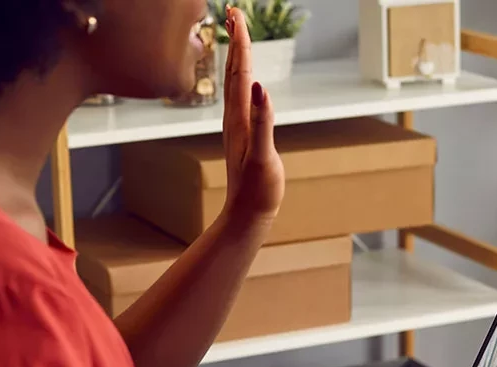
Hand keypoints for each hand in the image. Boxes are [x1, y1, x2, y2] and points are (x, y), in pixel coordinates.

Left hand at [221, 6, 284, 230]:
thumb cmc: (258, 190)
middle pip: (235, 70)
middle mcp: (235, 117)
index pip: (241, 72)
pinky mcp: (242, 134)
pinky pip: (241, 97)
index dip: (241, 42)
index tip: (237, 14)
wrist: (247, 215)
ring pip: (236, 81)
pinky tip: (246, 76)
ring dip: (237, 55)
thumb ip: (262, 122)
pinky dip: (243, 78)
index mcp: (240, 118)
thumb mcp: (263, 156)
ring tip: (236, 34)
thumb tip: (261, 88)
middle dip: (235, 40)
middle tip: (232, 11)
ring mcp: (237, 125)